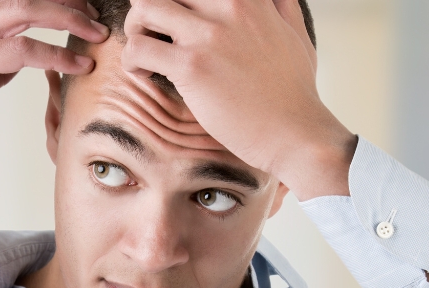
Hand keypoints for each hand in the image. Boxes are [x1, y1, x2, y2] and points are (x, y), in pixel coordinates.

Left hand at [119, 0, 355, 199]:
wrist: (296, 133)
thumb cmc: (294, 92)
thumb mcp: (295, 34)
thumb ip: (280, 7)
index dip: (179, 3)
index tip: (176, 21)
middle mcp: (229, 6)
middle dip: (150, 10)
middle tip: (151, 34)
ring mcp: (209, 34)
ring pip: (145, 7)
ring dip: (135, 28)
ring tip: (143, 53)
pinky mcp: (192, 65)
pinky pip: (139, 48)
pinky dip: (132, 60)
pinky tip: (145, 74)